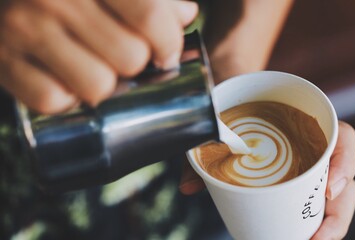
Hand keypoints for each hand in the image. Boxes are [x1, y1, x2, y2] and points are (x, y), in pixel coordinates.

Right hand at [0, 0, 197, 113]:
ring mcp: (25, 30)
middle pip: (130, 58)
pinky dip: (66, 97)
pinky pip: (53, 100)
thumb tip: (185, 15)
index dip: (169, 43)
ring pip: (98, 86)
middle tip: (120, 55)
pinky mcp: (3, 62)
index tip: (165, 53)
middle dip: (134, 64)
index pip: (151, 17)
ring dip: (103, 83)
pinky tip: (65, 78)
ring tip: (93, 67)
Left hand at [180, 121, 354, 239]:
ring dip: (327, 223)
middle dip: (337, 212)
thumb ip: (205, 151)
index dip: (344, 163)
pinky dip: (313, 220)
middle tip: (318, 238)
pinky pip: (314, 200)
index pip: (342, 138)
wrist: (235, 96)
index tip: (329, 188)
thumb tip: (187, 187)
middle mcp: (314, 144)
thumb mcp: (224, 119)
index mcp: (305, 121)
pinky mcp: (299, 179)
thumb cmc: (236, 107)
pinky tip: (302, 235)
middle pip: (342, 178)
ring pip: (334, 195)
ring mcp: (309, 164)